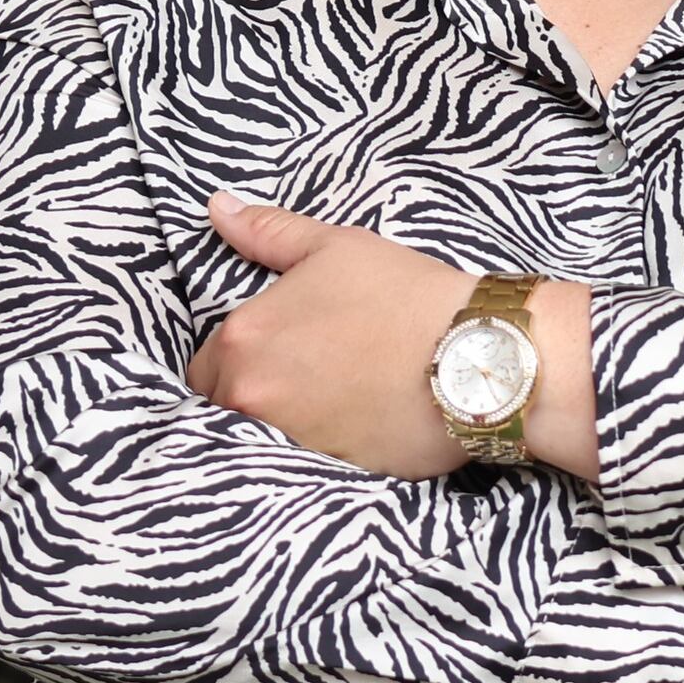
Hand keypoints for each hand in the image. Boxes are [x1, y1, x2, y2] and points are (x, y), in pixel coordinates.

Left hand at [193, 197, 587, 477]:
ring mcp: (291, 443)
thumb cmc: (407, 296)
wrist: (480, 354)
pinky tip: (359, 427)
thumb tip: (215, 207)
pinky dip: (325, 451)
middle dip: (259, 396)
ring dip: (289, 426)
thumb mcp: (335, 248)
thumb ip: (267, 231)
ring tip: (338, 404)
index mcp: (241, 342)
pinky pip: (309, 468)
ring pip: (266, 441)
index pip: (203, 370)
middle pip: (227, 411)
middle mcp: (253, 400)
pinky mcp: (331, 475)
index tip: (281, 353)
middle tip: (312, 378)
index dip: (240, 361)